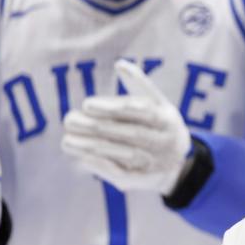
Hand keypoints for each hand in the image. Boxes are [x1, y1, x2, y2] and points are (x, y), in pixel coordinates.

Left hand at [61, 60, 190, 194]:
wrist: (177, 165)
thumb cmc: (159, 126)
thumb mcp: (158, 104)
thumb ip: (139, 85)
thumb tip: (120, 64)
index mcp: (168, 119)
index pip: (141, 112)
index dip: (113, 108)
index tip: (86, 104)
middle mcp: (165, 142)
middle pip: (132, 134)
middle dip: (98, 127)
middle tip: (70, 120)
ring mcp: (156, 163)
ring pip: (124, 155)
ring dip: (93, 147)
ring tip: (67, 140)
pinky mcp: (144, 180)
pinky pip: (121, 173)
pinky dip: (100, 166)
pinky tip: (80, 157)